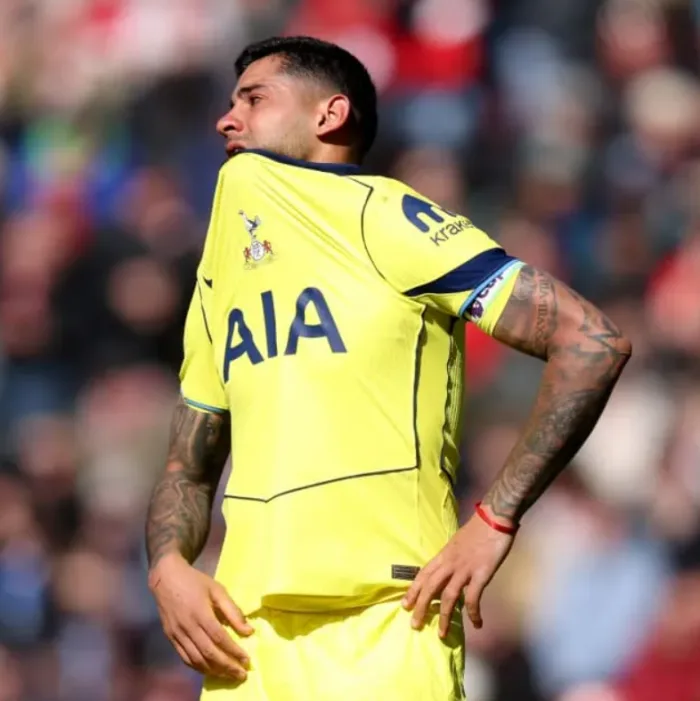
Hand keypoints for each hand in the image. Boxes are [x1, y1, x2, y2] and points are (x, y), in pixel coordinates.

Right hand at [148, 554, 252, 679]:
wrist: (166, 578)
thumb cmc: (195, 582)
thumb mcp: (217, 589)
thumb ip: (233, 610)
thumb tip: (248, 631)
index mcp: (200, 612)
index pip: (219, 638)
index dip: (234, 651)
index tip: (246, 660)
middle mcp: (188, 627)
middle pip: (208, 652)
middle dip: (226, 666)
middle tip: (241, 674)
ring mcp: (177, 634)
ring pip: (196, 659)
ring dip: (214, 670)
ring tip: (229, 675)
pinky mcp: (170, 638)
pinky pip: (185, 658)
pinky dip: (198, 667)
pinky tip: (210, 670)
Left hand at [402, 512, 514, 636]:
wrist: (493, 518)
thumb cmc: (477, 529)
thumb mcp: (456, 542)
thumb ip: (450, 557)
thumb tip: (446, 570)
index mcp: (443, 554)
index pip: (423, 574)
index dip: (413, 590)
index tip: (405, 604)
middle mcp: (450, 563)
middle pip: (430, 587)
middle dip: (421, 607)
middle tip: (415, 624)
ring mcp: (464, 569)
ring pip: (447, 597)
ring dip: (443, 616)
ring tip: (441, 633)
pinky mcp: (480, 574)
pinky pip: (473, 598)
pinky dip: (473, 613)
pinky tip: (476, 623)